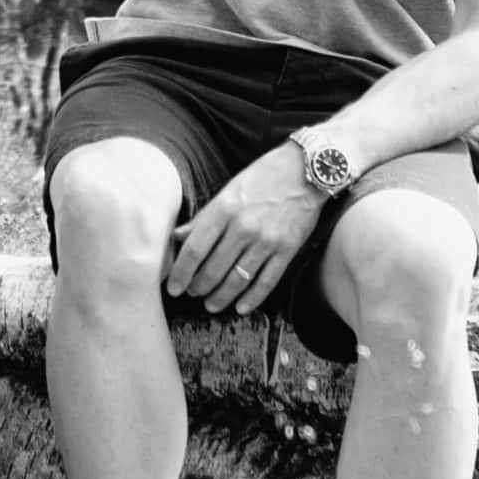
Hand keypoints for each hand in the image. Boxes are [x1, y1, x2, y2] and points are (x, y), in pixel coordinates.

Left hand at [165, 139, 323, 315]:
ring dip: (221, 297)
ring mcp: (267, 241)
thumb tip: (177, 238)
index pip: (194, 249)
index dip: (181, 273)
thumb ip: (203, 218)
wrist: (305, 171)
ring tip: (211, 304)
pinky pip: (266, 282)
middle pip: (213, 269)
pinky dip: (252, 299)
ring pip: (237, 280)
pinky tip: (241, 307)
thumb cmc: (262, 178)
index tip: (173, 288)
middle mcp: (244, 227)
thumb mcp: (227, 191)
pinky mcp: (287, 250)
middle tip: (192, 294)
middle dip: (198, 287)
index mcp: (224, 209)